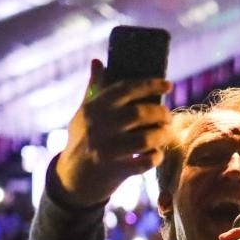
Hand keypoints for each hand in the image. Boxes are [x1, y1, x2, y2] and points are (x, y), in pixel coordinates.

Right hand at [53, 59, 173, 205]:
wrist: (70, 179)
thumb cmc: (81, 140)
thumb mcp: (83, 114)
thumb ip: (94, 88)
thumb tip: (98, 61)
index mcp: (93, 109)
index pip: (125, 89)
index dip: (150, 84)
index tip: (169, 84)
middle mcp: (99, 127)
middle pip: (140, 113)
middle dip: (160, 113)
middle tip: (168, 116)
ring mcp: (106, 150)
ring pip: (146, 138)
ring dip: (162, 135)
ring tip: (166, 133)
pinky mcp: (115, 170)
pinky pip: (145, 162)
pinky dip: (156, 157)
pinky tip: (157, 154)